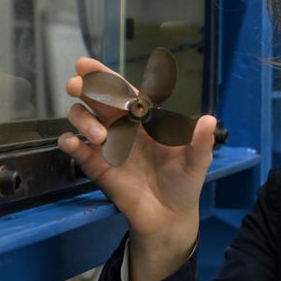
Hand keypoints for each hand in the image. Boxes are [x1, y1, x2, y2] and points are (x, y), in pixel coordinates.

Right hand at [58, 57, 216, 280]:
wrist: (170, 216)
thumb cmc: (184, 182)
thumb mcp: (197, 160)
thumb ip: (201, 141)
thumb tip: (209, 120)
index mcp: (145, 119)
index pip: (122, 91)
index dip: (104, 76)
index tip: (86, 64)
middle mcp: (122, 126)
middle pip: (96, 99)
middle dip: (85, 88)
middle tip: (77, 85)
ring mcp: (107, 145)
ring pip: (82, 119)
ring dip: (83, 119)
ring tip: (99, 135)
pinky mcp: (97, 167)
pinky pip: (77, 150)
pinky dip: (71, 143)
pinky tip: (74, 143)